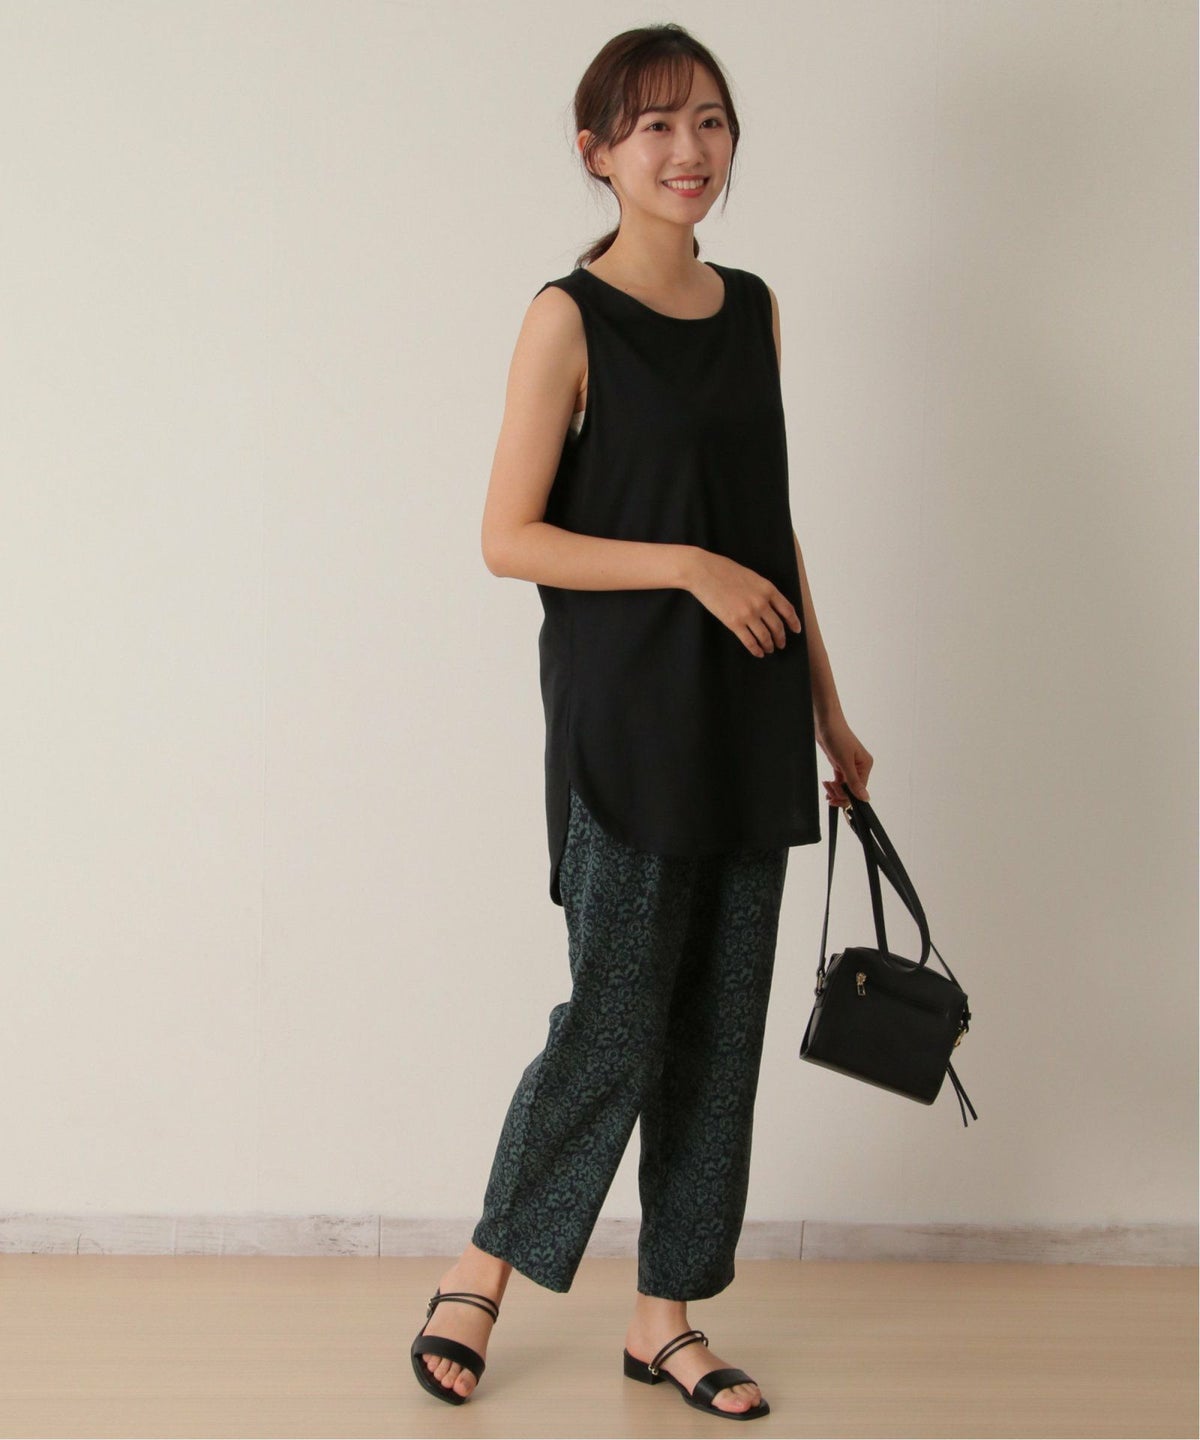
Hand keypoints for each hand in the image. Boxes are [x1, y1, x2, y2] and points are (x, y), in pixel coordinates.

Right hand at [685, 549, 801, 657]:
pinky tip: (758, 652)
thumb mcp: (751, 576)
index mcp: (768, 589)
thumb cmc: (724, 570)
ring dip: (769, 645)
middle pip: (777, 626)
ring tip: (769, 649)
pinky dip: (756, 649)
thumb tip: (770, 606)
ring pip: (765, 636)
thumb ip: (763, 591)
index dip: (794, 622)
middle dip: (781, 638)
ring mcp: (748, 613)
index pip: (788, 610)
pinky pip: (749, 641)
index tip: (796, 630)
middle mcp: (761, 602)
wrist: (703, 571)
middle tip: (781, 644)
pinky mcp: (733, 622)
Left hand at [815, 713, 872, 805]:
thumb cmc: (837, 736)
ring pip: (844, 786)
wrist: (825, 722)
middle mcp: (859, 766)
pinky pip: (838, 781)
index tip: (835, 797)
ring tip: (826, 785)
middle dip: (840, 793)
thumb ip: (854, 781)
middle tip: (829, 790)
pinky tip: (826, 784)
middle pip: (852, 789)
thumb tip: (865, 797)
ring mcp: (848, 766)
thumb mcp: (845, 761)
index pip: (860, 789)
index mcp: (865, 765)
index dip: (848, 796)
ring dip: (834, 789)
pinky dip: (832, 785)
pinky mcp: (839, 764)